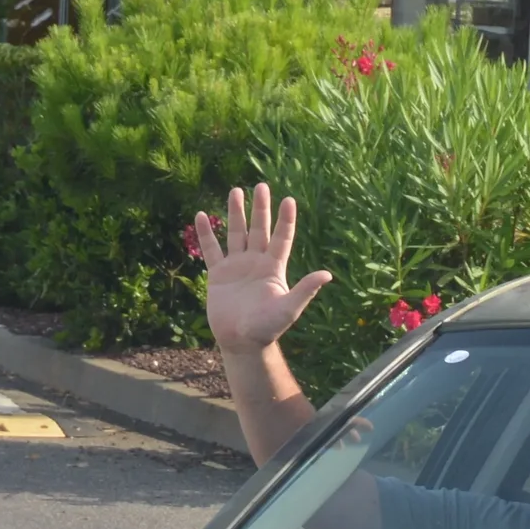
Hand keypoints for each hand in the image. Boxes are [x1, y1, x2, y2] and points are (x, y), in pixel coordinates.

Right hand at [196, 183, 332, 354]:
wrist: (241, 342)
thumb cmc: (267, 328)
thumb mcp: (289, 309)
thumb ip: (305, 290)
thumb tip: (327, 274)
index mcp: (274, 269)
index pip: (281, 238)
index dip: (285, 220)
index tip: (288, 200)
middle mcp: (256, 263)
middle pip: (259, 229)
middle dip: (260, 208)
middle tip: (261, 186)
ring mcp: (236, 266)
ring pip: (236, 234)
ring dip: (235, 213)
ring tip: (236, 191)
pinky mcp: (218, 274)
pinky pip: (211, 250)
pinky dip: (206, 234)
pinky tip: (201, 216)